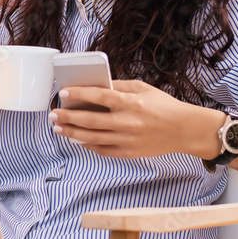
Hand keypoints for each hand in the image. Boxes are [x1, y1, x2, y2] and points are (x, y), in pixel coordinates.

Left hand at [48, 80, 223, 158]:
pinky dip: (88, 145)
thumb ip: (119, 87)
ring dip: (72, 133)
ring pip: (92, 138)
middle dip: (67, 117)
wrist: (184, 130)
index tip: (63, 93)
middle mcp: (127, 123)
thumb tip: (97, 85)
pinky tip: (78, 140)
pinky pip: (103, 150)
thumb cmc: (164, 106)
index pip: (99, 97)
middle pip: (90, 121)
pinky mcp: (129, 152)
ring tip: (58, 128)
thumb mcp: (143, 88)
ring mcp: (128, 140)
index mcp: (131, 103)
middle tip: (53, 114)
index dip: (78, 95)